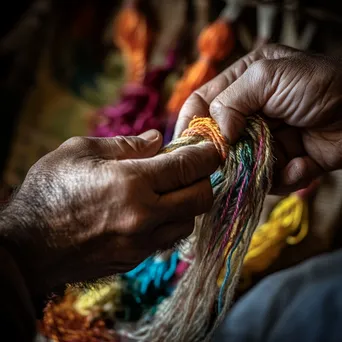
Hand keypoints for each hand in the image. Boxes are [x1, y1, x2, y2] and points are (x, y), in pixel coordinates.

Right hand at [1, 130, 218, 295]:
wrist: (27, 246)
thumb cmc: (49, 192)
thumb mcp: (81, 152)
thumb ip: (126, 145)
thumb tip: (157, 140)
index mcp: (132, 182)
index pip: (190, 166)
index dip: (209, 153)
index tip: (213, 147)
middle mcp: (145, 215)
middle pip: (201, 197)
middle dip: (204, 178)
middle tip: (189, 167)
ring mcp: (142, 241)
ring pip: (189, 220)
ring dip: (187, 202)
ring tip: (168, 190)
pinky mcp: (136, 258)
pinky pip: (168, 238)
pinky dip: (171, 221)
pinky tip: (153, 211)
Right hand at [175, 44, 341, 193]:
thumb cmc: (320, 85)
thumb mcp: (269, 76)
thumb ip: (232, 100)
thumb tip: (217, 133)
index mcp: (243, 82)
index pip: (203, 102)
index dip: (190, 123)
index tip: (183, 146)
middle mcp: (251, 110)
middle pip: (219, 137)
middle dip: (222, 153)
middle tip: (227, 164)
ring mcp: (266, 136)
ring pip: (241, 161)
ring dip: (257, 167)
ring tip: (278, 161)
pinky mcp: (283, 159)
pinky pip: (267, 176)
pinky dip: (283, 176)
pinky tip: (302, 165)